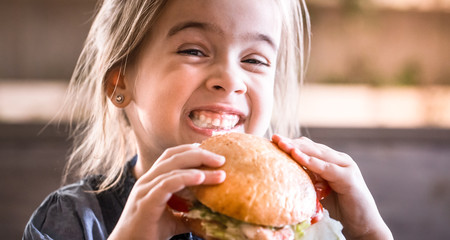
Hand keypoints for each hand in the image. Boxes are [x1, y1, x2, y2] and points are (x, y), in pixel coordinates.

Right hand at [108, 144, 225, 239]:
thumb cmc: (149, 232)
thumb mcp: (174, 219)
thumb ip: (190, 213)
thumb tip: (212, 215)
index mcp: (153, 180)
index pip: (172, 155)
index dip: (191, 150)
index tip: (213, 152)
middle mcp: (147, 180)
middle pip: (174, 156)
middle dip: (200, 154)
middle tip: (222, 159)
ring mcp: (145, 189)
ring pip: (173, 168)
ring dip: (200, 167)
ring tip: (220, 172)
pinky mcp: (147, 201)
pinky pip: (167, 184)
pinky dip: (185, 178)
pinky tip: (200, 178)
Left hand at [272, 134, 391, 239]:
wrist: (362, 223)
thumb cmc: (339, 207)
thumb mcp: (319, 189)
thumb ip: (308, 178)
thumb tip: (285, 173)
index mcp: (331, 160)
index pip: (308, 147)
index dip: (292, 142)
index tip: (274, 140)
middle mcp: (339, 159)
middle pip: (311, 146)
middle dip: (292, 142)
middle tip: (274, 138)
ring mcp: (345, 166)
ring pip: (317, 153)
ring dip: (298, 148)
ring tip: (282, 144)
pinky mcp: (348, 177)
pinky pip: (326, 168)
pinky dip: (311, 161)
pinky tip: (297, 156)